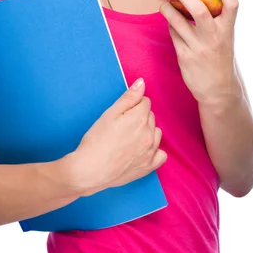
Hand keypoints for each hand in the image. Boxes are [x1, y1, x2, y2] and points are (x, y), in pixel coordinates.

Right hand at [71, 79, 166, 196]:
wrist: (90, 169)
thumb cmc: (96, 140)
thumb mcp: (109, 114)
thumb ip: (129, 97)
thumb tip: (142, 83)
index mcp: (140, 118)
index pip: (145, 102)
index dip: (132, 105)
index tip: (122, 113)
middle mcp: (149, 134)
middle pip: (151, 116)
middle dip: (139, 117)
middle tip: (122, 126)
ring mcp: (151, 151)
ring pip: (156, 133)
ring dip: (147, 132)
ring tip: (129, 138)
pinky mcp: (149, 166)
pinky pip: (161, 154)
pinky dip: (154, 150)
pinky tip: (142, 150)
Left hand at [159, 0, 242, 105]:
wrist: (218, 91)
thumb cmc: (220, 59)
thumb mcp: (225, 38)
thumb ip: (217, 20)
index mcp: (228, 30)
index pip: (231, 4)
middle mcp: (214, 38)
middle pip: (199, 10)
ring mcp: (198, 48)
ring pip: (178, 22)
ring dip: (168, 9)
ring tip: (163, 3)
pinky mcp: (184, 57)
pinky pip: (173, 35)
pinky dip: (170, 26)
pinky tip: (170, 22)